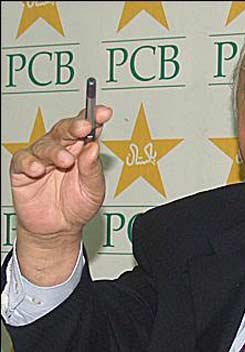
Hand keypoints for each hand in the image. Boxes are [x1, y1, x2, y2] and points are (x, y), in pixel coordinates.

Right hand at [9, 106, 111, 281]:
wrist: (59, 228)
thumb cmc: (78, 205)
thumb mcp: (93, 190)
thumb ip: (93, 170)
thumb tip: (94, 147)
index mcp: (82, 149)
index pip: (87, 128)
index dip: (94, 117)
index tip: (103, 112)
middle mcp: (61, 149)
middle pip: (65, 130)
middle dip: (75, 126)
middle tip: (84, 126)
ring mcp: (42, 158)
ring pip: (46, 144)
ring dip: (56, 150)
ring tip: (66, 161)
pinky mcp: (23, 170)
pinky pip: (23, 160)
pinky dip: (30, 162)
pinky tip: (39, 169)